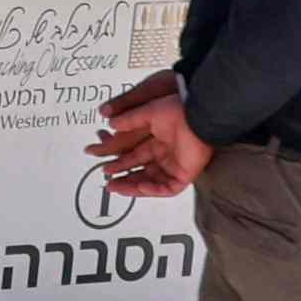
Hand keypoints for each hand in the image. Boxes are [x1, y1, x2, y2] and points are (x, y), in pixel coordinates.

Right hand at [91, 73, 206, 202]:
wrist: (199, 116)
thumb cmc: (179, 110)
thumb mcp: (147, 112)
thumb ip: (129, 120)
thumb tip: (112, 123)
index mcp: (157, 138)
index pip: (133, 153)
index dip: (116, 157)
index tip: (102, 159)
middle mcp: (165, 152)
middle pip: (139, 169)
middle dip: (121, 174)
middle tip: (106, 177)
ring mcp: (174, 164)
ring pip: (150, 182)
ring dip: (132, 186)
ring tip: (115, 187)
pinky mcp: (184, 173)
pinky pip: (167, 187)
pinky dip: (153, 190)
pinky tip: (139, 187)